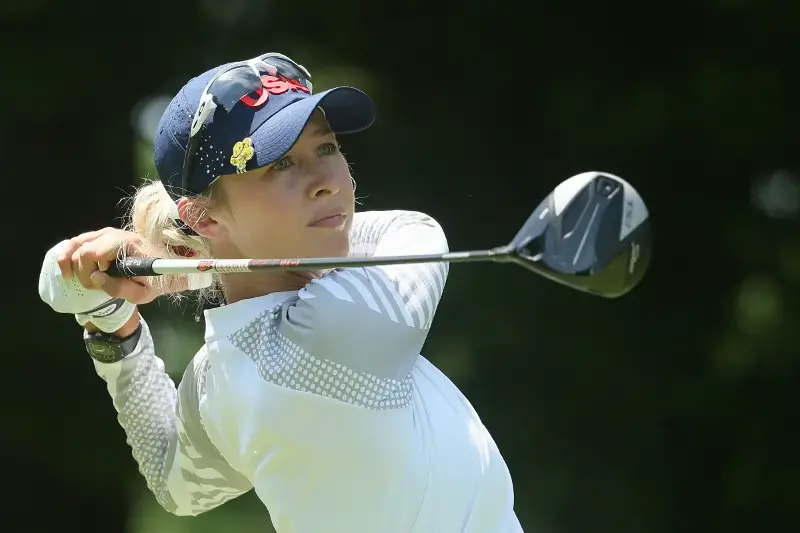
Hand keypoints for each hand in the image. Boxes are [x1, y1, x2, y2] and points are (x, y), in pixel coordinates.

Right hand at [39, 228, 172, 332]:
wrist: (169, 267)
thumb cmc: (158, 280)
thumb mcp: (143, 293)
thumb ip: (118, 288)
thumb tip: (95, 278)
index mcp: (126, 244)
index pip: (91, 252)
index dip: (88, 272)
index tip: (98, 284)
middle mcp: (114, 234)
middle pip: (82, 250)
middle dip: (83, 272)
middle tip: (95, 286)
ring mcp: (106, 232)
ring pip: (75, 244)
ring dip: (73, 264)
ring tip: (80, 279)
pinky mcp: (102, 235)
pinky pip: (77, 242)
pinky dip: (69, 255)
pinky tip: (68, 270)